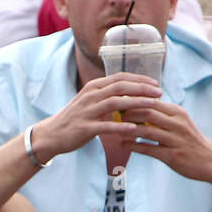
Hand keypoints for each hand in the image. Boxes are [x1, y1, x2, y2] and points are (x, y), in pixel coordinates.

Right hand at [30, 74, 158, 161]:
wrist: (52, 134)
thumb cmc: (75, 119)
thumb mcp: (91, 102)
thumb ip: (108, 97)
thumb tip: (129, 94)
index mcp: (94, 88)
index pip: (120, 78)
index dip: (140, 80)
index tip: (156, 84)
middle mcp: (91, 96)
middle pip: (120, 87)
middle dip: (142, 88)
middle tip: (159, 93)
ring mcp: (87, 111)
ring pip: (115, 103)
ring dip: (136, 103)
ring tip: (153, 106)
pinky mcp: (84, 128)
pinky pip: (105, 126)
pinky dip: (120, 127)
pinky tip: (134, 129)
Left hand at [123, 100, 211, 183]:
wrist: (210, 160)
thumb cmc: (190, 141)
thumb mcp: (180, 122)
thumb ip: (162, 115)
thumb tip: (140, 106)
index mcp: (178, 112)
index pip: (152, 101)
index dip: (134, 100)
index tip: (119, 100)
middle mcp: (177, 123)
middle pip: (148, 113)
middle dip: (128, 113)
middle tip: (115, 114)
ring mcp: (175, 140)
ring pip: (147, 130)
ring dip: (128, 130)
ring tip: (116, 129)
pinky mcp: (172, 156)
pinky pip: (148, 149)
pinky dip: (133, 146)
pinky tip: (122, 144)